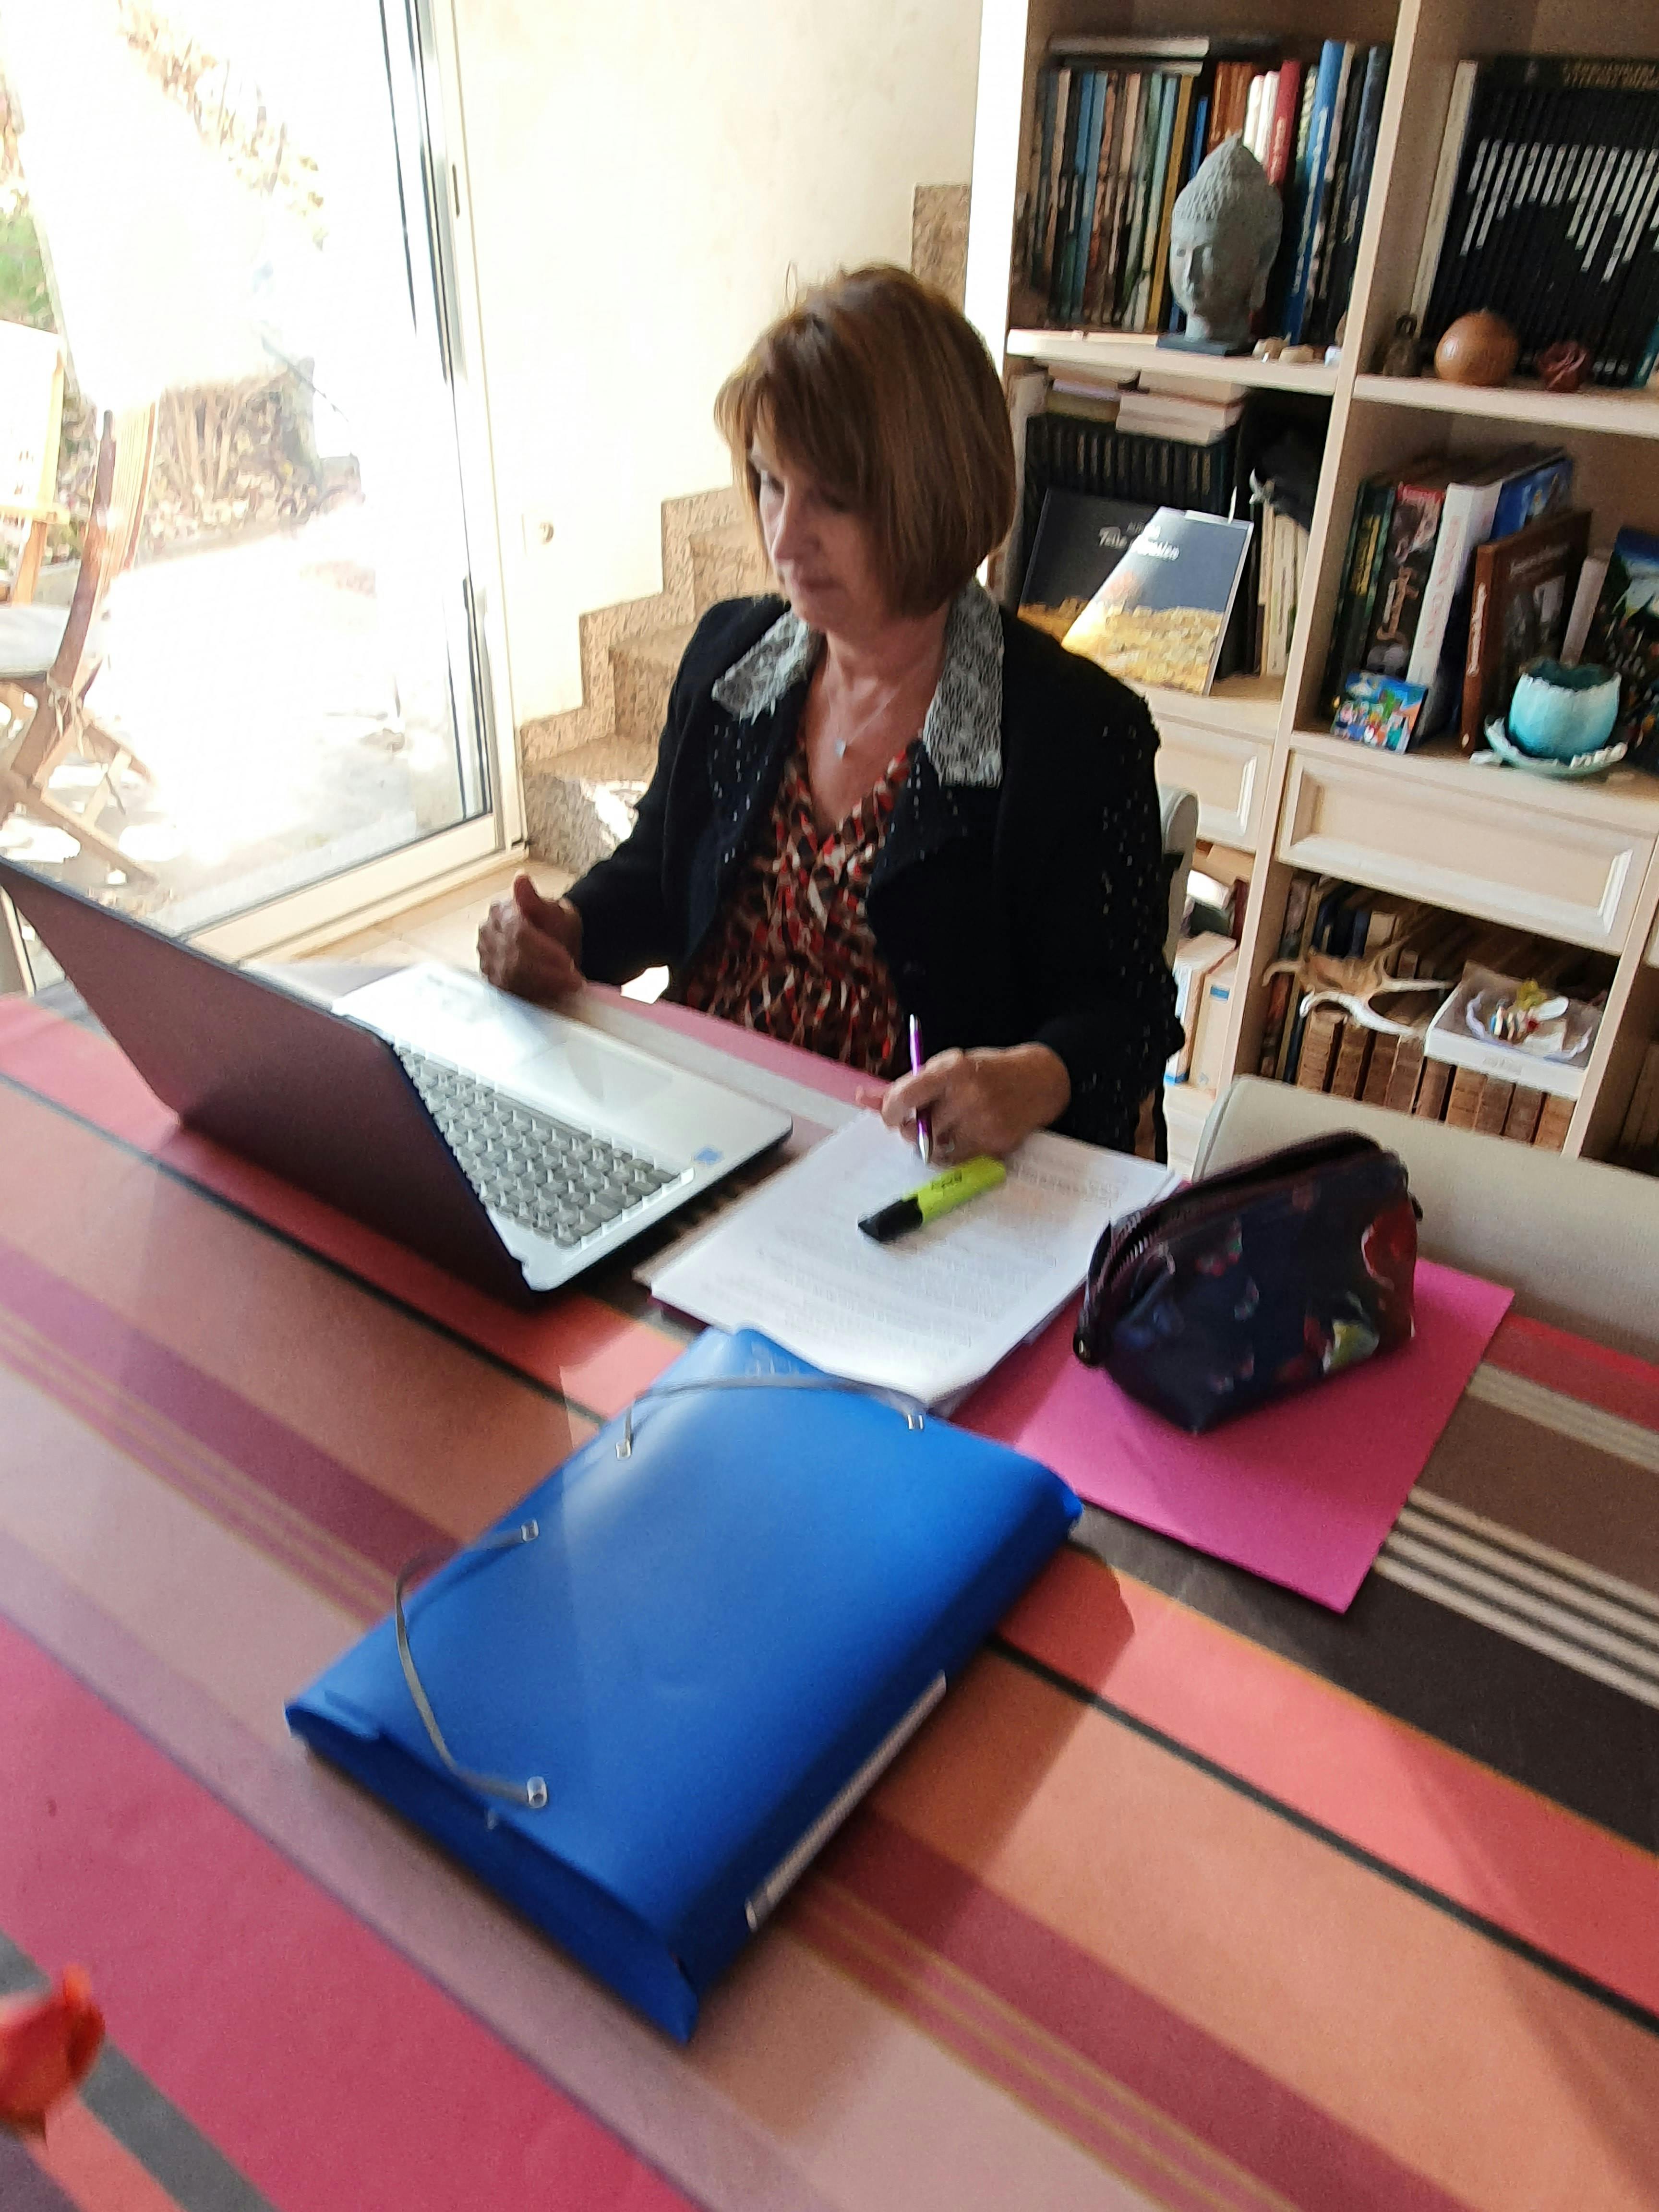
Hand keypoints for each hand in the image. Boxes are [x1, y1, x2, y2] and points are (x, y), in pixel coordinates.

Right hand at [476, 874, 584, 1002]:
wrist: (554, 942)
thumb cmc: (555, 925)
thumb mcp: (556, 912)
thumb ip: (537, 902)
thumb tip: (520, 879)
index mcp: (500, 911)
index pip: (518, 934)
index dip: (544, 950)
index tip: (568, 961)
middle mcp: (488, 934)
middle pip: (514, 959)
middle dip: (547, 971)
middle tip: (575, 980)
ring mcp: (487, 958)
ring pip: (512, 978)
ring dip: (544, 984)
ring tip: (570, 986)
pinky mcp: (492, 978)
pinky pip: (511, 991)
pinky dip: (535, 993)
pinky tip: (555, 992)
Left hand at [857, 1043, 1071, 1161]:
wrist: (1038, 1081)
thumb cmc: (982, 1072)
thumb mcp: (945, 1067)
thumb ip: (903, 1086)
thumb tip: (862, 1098)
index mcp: (952, 1071)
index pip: (906, 1096)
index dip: (890, 1111)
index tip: (893, 1115)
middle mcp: (968, 1097)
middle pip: (917, 1130)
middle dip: (914, 1129)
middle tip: (925, 1119)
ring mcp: (984, 1124)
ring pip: (935, 1149)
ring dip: (935, 1141)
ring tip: (952, 1124)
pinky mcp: (996, 1145)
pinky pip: (957, 1160)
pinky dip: (954, 1151)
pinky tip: (968, 1134)